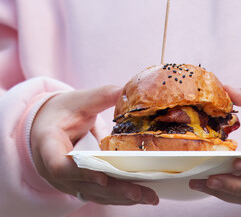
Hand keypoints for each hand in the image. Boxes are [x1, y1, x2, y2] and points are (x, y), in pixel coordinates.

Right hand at [31, 85, 158, 204]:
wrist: (47, 123)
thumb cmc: (62, 111)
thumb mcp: (79, 100)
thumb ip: (101, 96)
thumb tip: (126, 90)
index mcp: (47, 144)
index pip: (59, 165)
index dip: (82, 173)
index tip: (104, 177)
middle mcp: (52, 168)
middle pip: (83, 185)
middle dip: (113, 189)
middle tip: (139, 192)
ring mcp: (64, 180)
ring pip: (92, 193)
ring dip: (119, 197)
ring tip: (147, 196)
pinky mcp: (76, 183)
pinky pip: (96, 193)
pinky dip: (116, 196)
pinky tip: (137, 196)